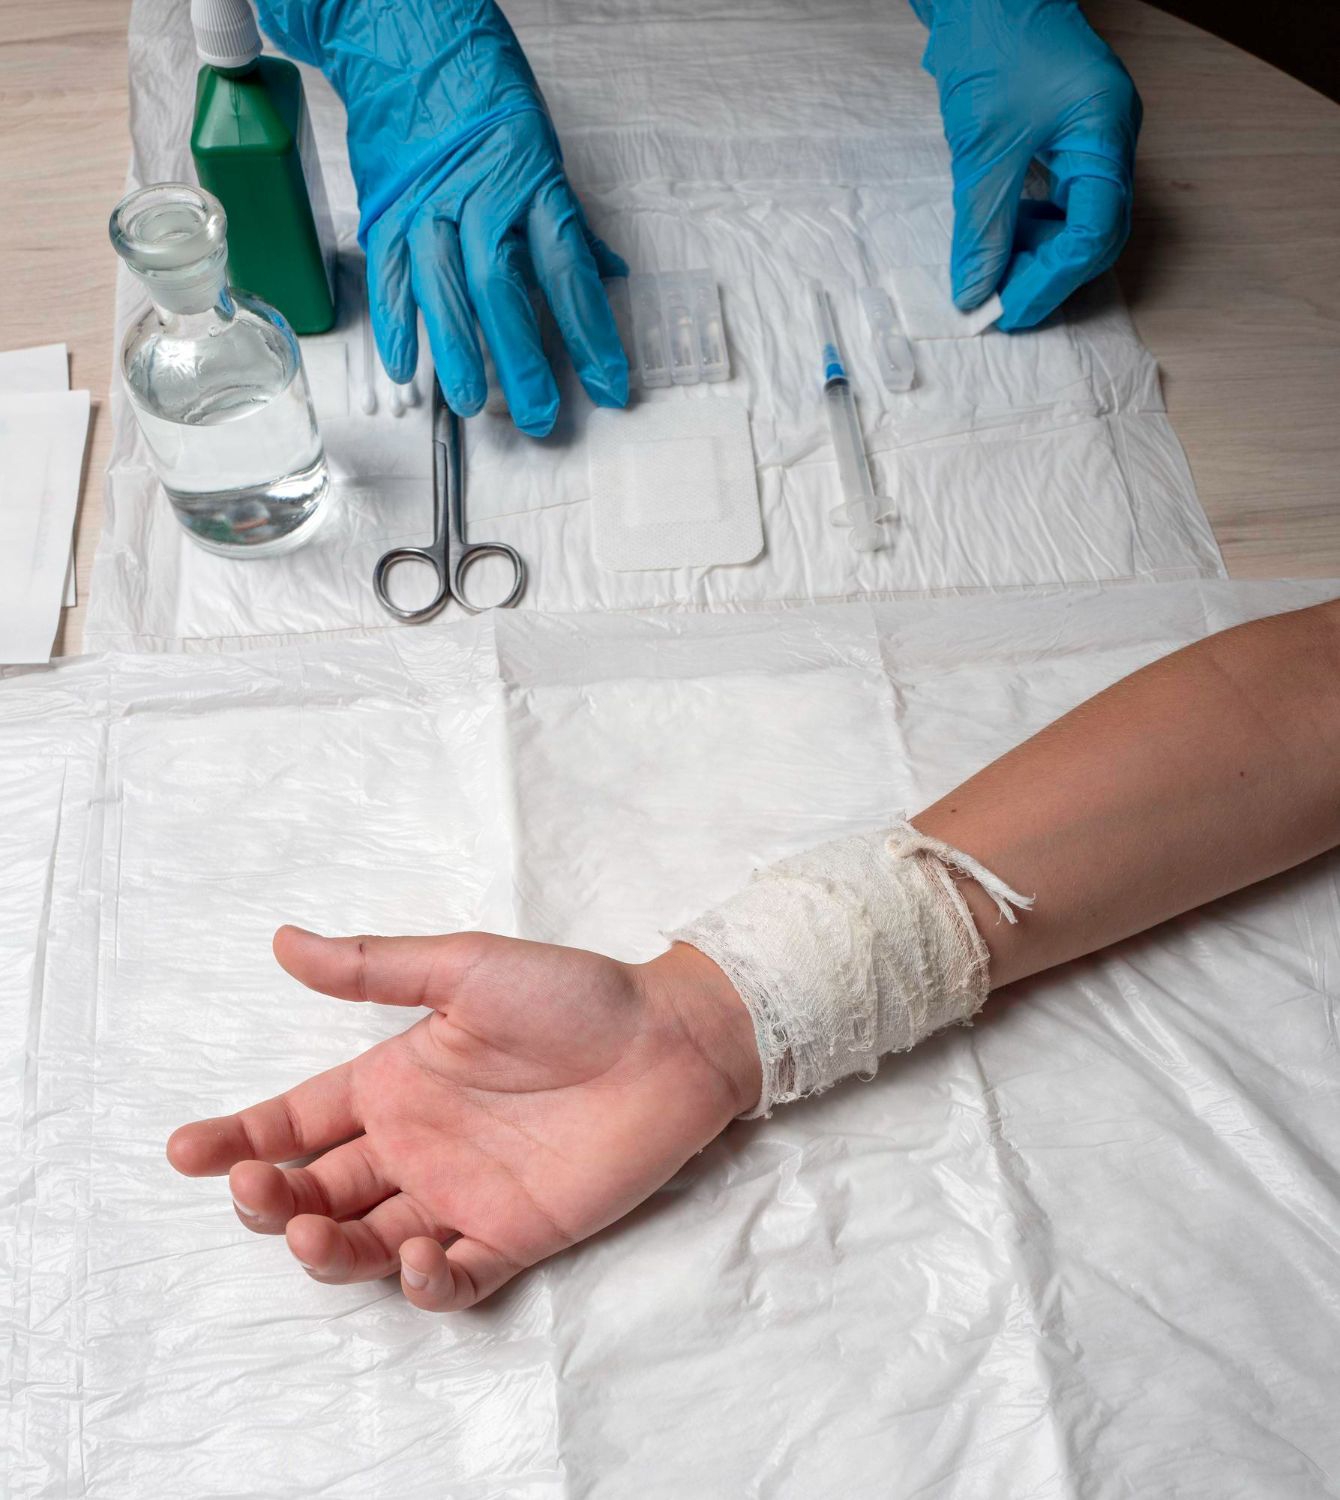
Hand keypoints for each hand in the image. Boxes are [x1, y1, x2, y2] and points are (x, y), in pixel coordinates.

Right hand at [168, 928, 759, 1309]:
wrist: (669, 1039)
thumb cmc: (571, 995)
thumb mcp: (466, 969)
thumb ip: (376, 969)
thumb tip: (283, 941)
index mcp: (396, 1082)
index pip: (297, 1120)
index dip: (239, 1137)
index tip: (185, 1150)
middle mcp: (416, 1145)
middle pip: (317, 1189)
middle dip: (269, 1198)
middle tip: (252, 1189)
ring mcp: (461, 1195)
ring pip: (367, 1243)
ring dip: (326, 1247)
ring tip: (310, 1228)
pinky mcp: (513, 1235)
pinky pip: (452, 1278)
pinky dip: (424, 1282)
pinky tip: (418, 1255)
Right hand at [255, 0, 628, 435]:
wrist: (406, 31)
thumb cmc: (481, 88)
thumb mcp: (541, 147)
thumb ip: (568, 219)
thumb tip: (608, 273)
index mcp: (532, 182)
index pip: (570, 273)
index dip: (592, 336)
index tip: (609, 386)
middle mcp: (480, 194)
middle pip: (504, 290)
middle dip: (524, 360)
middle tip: (539, 416)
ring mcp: (426, 202)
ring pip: (443, 287)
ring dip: (457, 352)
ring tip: (472, 404)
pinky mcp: (383, 205)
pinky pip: (387, 273)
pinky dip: (395, 323)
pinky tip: (405, 369)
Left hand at [915, 0, 1141, 328]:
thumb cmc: (993, 42)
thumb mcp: (982, 147)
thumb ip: (982, 226)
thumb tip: (975, 292)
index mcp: (1106, 133)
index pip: (1096, 231)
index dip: (1051, 280)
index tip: (1007, 311)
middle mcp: (1111, 138)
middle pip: (1096, 233)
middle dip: (1048, 273)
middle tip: (999, 304)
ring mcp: (1093, 137)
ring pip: (1077, 220)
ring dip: (1036, 253)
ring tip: (992, 269)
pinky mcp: (1068, 137)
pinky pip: (1060, 199)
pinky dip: (1030, 227)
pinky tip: (1000, 236)